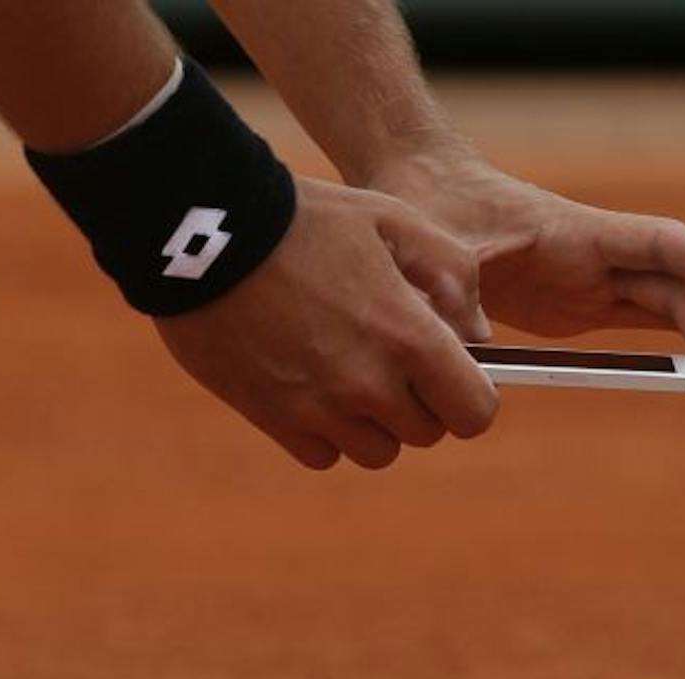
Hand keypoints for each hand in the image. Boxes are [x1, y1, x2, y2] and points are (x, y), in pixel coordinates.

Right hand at [155, 176, 500, 469]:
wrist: (206, 232)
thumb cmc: (307, 218)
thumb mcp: (393, 218)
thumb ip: (452, 272)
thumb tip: (479, 334)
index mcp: (408, 336)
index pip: (473, 412)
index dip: (470, 395)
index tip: (451, 372)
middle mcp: (367, 384)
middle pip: (425, 434)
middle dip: (420, 401)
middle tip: (393, 358)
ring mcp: (317, 407)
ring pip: (376, 451)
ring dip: (374, 422)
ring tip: (350, 371)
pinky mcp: (272, 417)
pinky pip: (322, 454)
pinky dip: (326, 433)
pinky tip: (313, 386)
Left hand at [367, 150, 684, 396]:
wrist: (422, 190)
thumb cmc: (432, 209)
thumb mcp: (438, 253)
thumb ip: (458, 297)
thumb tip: (472, 350)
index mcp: (578, 233)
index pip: (663, 246)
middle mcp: (600, 254)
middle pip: (679, 289)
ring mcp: (596, 279)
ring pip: (674, 307)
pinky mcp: (583, 303)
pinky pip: (646, 323)